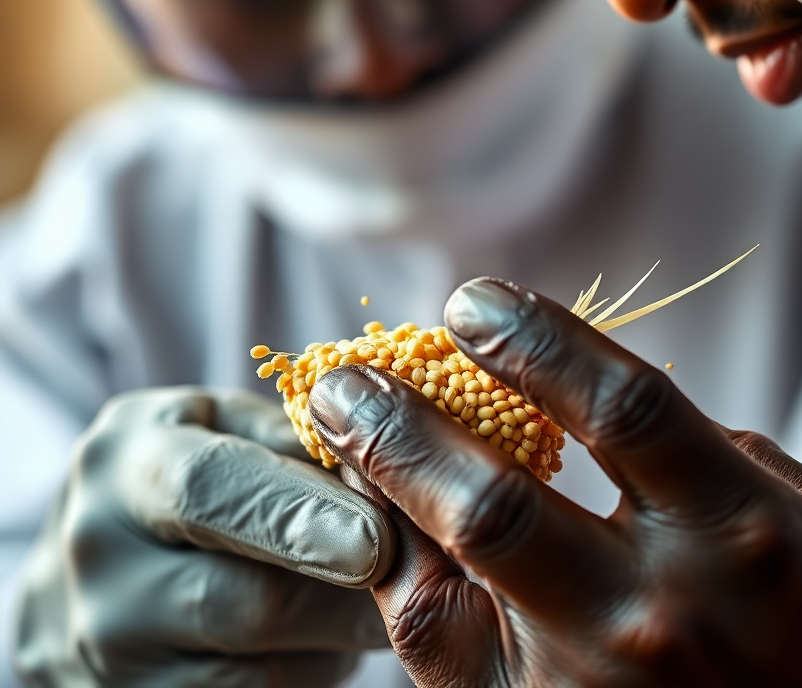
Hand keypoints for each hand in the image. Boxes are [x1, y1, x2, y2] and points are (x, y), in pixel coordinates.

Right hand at [15, 386, 392, 686]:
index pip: (213, 491)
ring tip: (375, 595)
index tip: (379, 540)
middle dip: (347, 594)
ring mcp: (99, 651)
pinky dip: (309, 669)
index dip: (301, 517)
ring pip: (259, 668)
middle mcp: (96, 559)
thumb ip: (297, 434)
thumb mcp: (226, 422)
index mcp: (125, 460)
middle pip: (244, 601)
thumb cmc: (190, 465)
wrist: (101, 557)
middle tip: (422, 578)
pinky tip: (324, 636)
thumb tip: (386, 451)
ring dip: (337, 637)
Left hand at [309, 278, 801, 687]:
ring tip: (336, 431)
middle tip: (349, 369)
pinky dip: (403, 579)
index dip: (535, 338)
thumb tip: (613, 414)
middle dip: (406, 424)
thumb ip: (717, 460)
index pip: (618, 406)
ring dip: (382, 496)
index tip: (470, 298)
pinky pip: (448, 659)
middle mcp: (661, 619)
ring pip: (447, 590)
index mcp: (745, 533)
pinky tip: (381, 523)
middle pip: (498, 502)